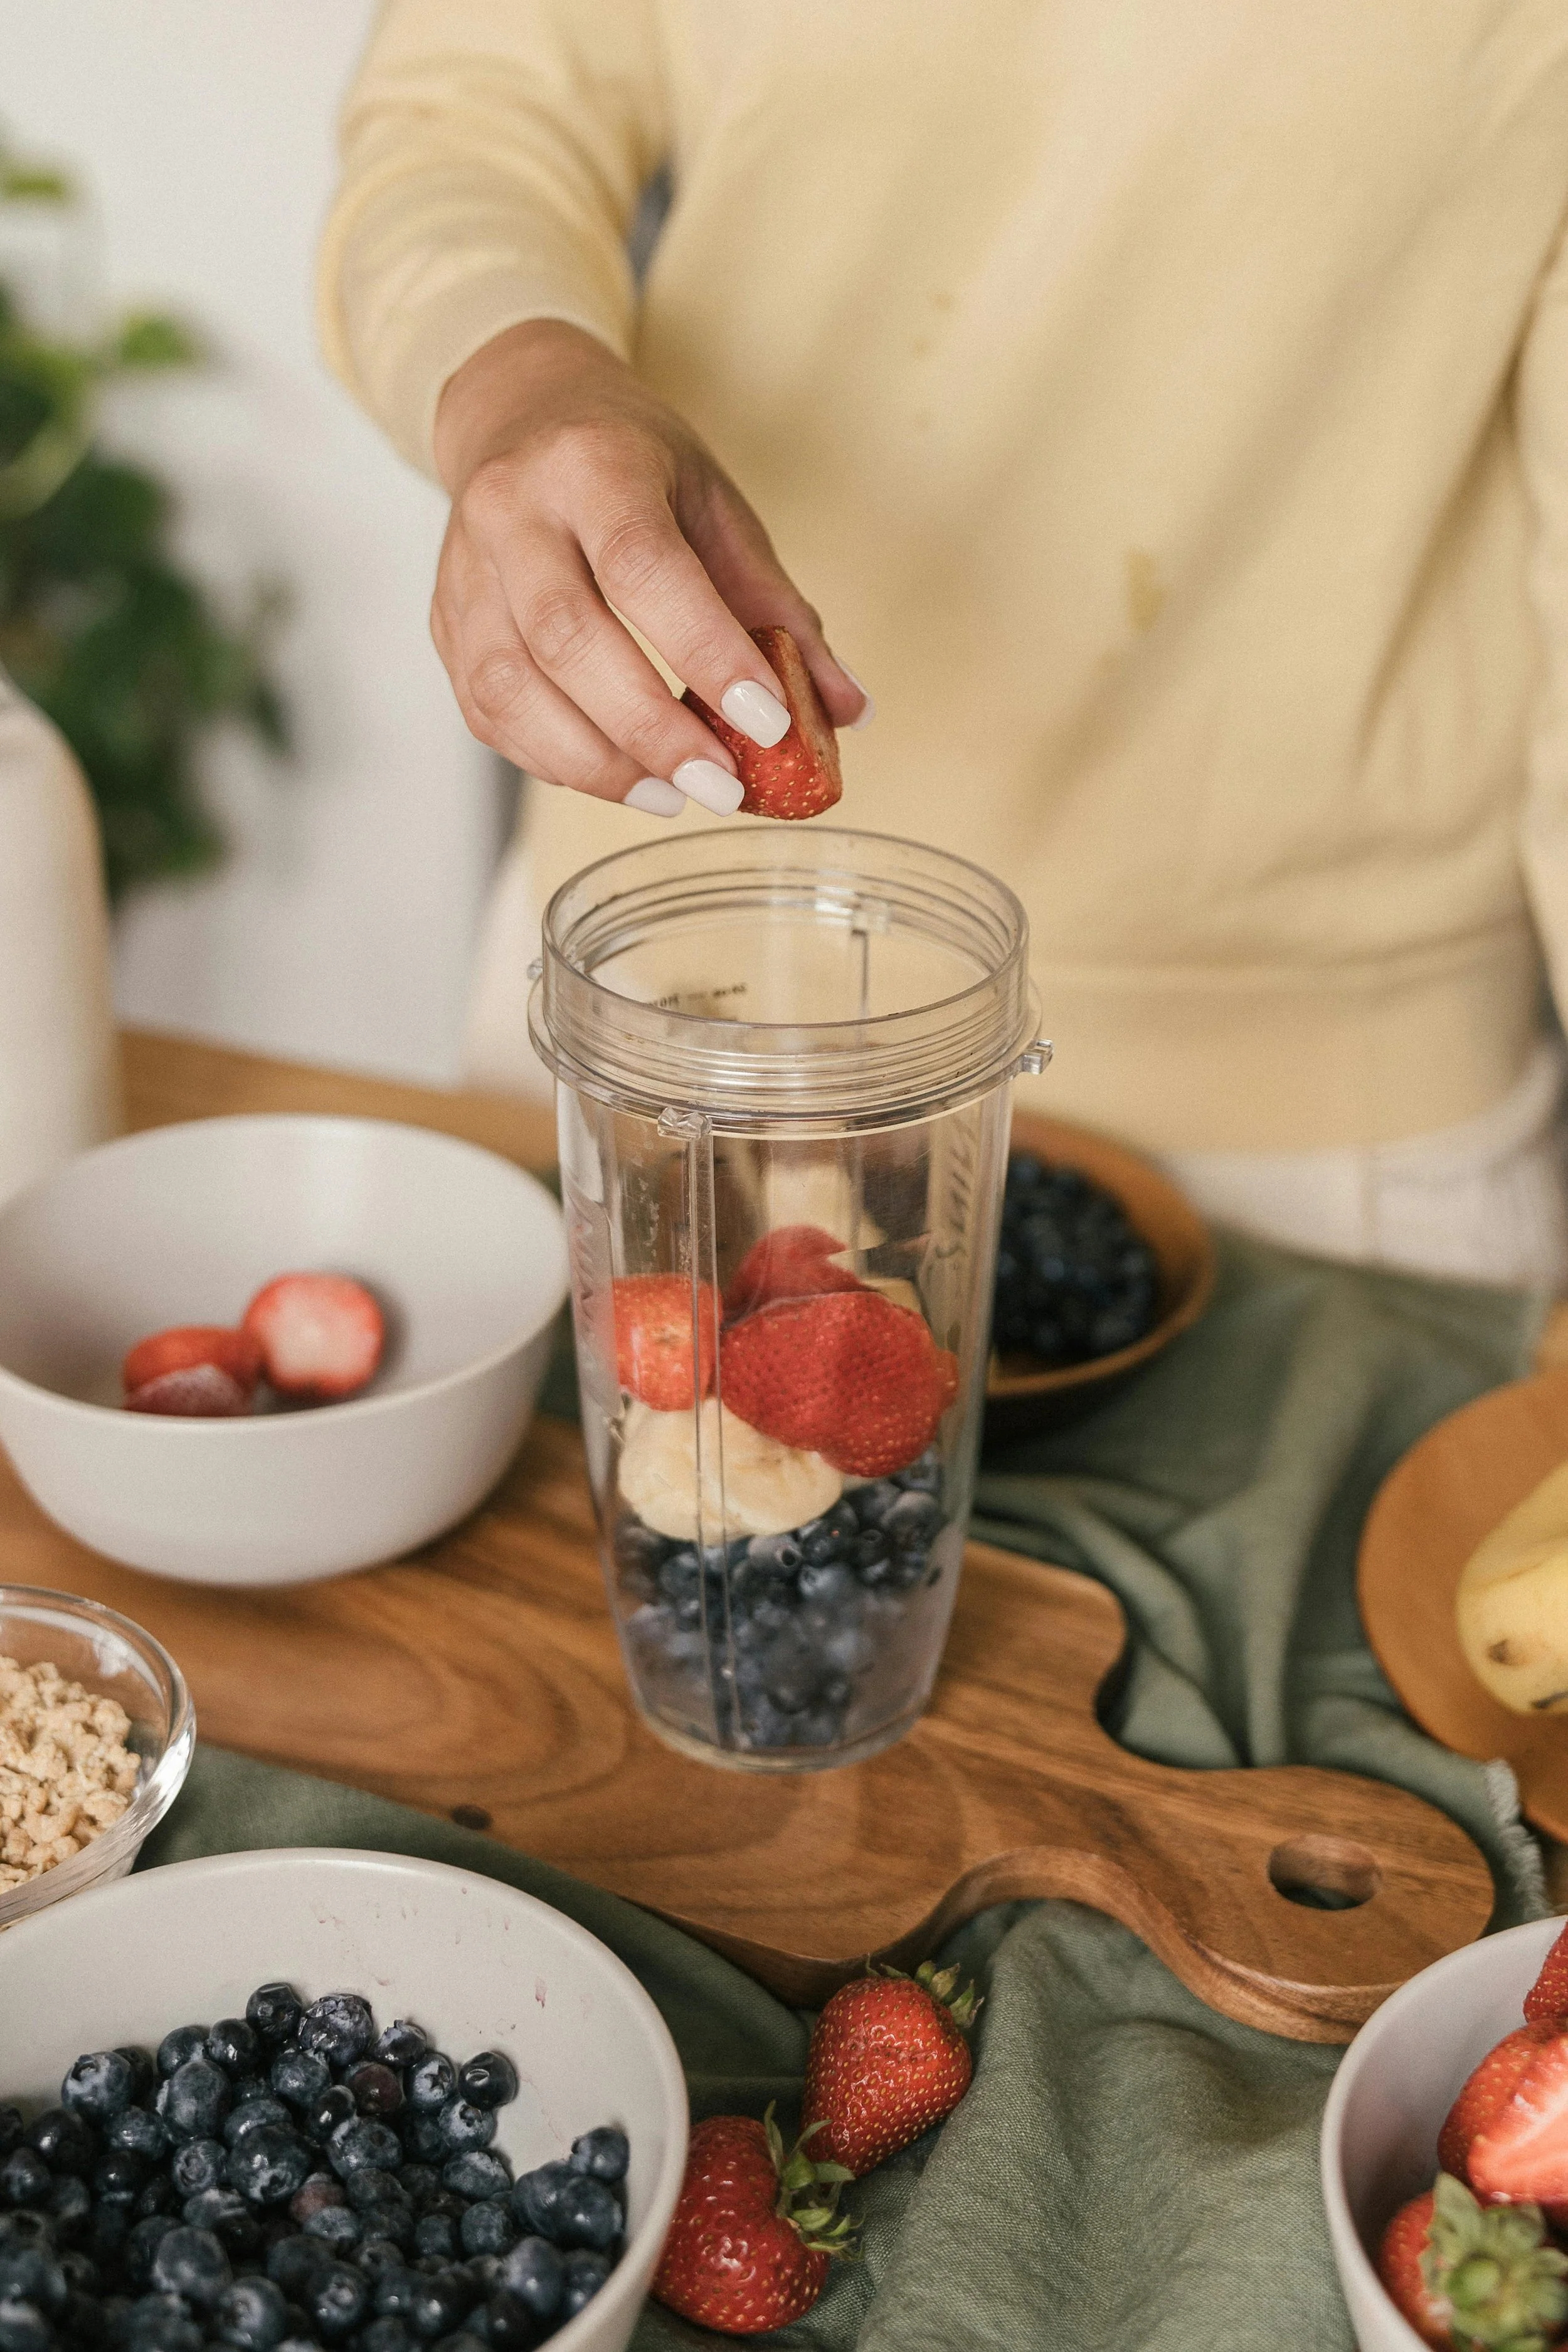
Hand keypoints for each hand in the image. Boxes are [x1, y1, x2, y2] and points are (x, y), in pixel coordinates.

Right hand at [431, 320, 868, 813]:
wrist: (520, 410)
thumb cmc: (631, 465)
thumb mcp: (717, 509)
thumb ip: (778, 611)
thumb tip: (847, 710)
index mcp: (593, 464)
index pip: (644, 568)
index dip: (705, 653)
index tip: (769, 723)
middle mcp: (512, 510)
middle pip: (569, 640)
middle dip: (652, 731)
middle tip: (721, 786)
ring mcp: (465, 569)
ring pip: (511, 688)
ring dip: (598, 763)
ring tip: (672, 795)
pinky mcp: (443, 620)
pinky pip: (487, 712)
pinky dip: (554, 760)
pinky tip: (616, 776)